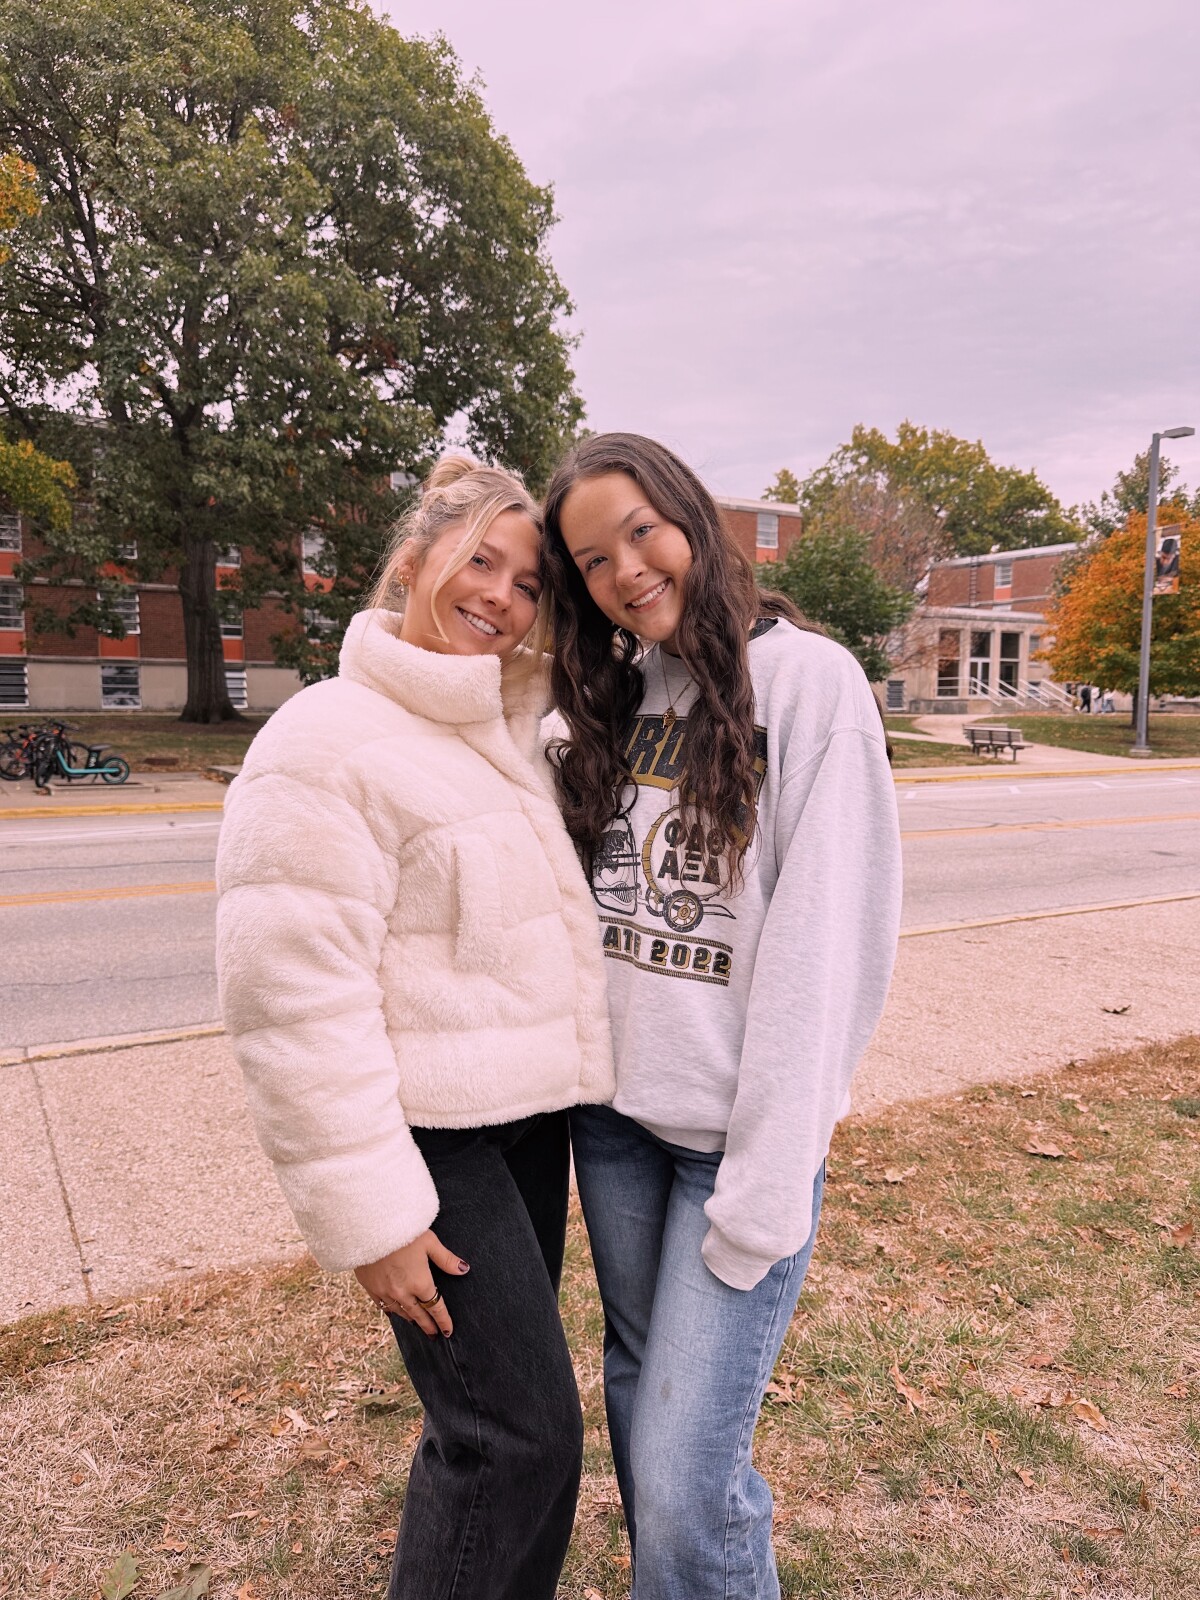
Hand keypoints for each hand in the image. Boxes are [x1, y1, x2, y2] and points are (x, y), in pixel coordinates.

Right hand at [354, 1230, 468, 1337]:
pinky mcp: (369, 1286)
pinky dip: (390, 1310)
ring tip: (416, 1323)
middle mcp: (402, 1292)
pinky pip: (381, 1305)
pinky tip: (393, 1312)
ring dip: (410, 1318)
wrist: (370, 1227)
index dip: (443, 1321)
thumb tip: (463, 1270)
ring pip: (399, 1311)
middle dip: (427, 1325)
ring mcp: (384, 1291)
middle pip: (418, 1314)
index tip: (448, 1331)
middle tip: (433, 1334)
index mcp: (420, 1282)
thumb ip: (446, 1259)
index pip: (435, 1308)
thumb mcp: (430, 1242)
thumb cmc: (403, 1231)